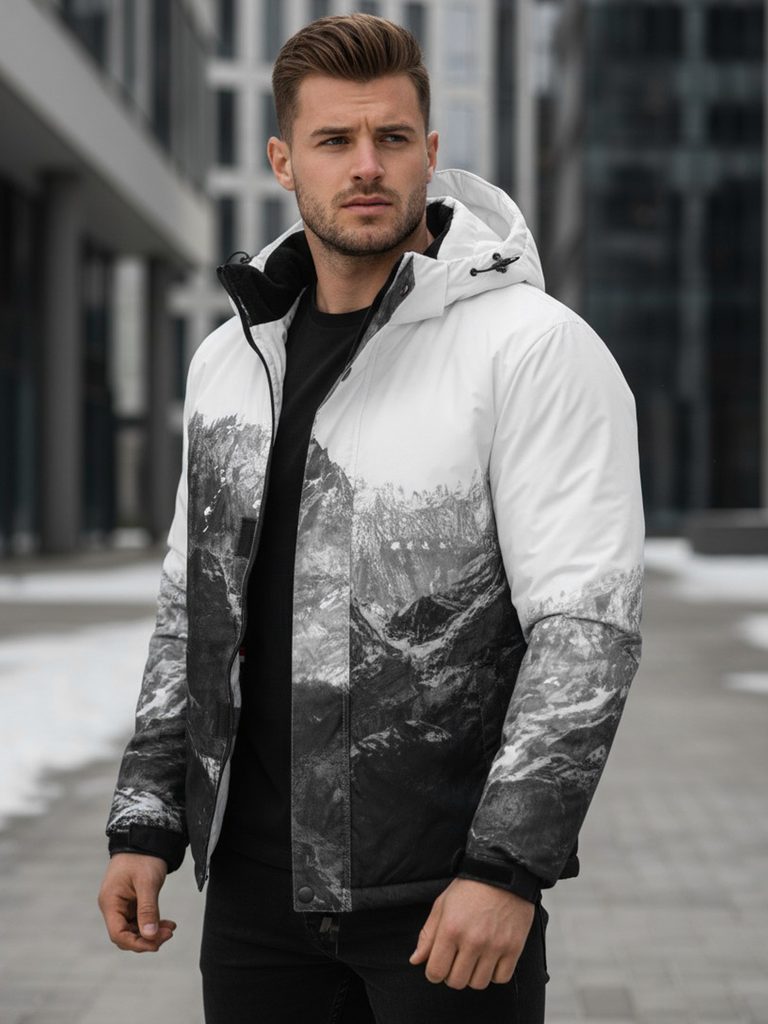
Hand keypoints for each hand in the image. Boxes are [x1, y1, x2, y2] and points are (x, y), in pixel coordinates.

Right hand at [98, 853, 176, 952]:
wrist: (145, 838)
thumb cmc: (143, 857)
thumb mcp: (147, 883)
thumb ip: (148, 909)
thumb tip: (150, 936)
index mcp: (110, 902)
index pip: (118, 933)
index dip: (136, 943)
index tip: (156, 944)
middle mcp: (112, 906)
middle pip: (125, 934)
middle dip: (146, 939)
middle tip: (169, 934)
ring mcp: (121, 904)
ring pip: (134, 929)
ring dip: (151, 932)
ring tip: (171, 928)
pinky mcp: (131, 902)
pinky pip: (139, 920)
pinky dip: (152, 923)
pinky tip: (167, 923)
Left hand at [408, 877, 534, 989]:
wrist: (502, 873)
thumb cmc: (470, 888)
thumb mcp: (442, 905)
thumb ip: (428, 935)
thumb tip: (416, 960)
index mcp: (450, 929)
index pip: (436, 972)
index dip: (434, 973)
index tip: (439, 966)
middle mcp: (472, 941)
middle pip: (457, 982)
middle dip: (452, 975)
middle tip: (457, 961)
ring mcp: (494, 946)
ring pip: (479, 983)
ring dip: (474, 975)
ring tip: (474, 959)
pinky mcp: (513, 948)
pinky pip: (501, 978)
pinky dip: (495, 973)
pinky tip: (491, 958)